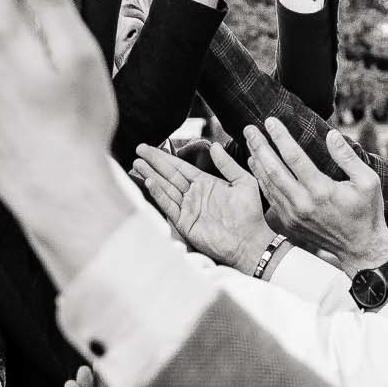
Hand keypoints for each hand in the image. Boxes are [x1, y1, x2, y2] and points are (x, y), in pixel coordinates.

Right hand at [131, 141, 274, 272]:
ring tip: (137, 163)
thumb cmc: (250, 214)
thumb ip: (227, 164)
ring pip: (165, 188)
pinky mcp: (184, 222)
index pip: (180, 166)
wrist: (250, 241)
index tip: (151, 147)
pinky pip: (169, 205)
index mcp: (205, 183)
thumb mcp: (244, 182)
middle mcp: (194, 194)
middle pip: (169, 174)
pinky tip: (149, 182)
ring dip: (151, 175)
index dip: (165, 157)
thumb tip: (215, 145)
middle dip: (153, 162)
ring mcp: (188, 208)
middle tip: (139, 149)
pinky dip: (159, 194)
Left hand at [243, 119, 387, 275]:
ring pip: (268, 183)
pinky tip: (255, 164)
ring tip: (249, 140)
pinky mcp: (290, 222)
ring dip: (257, 160)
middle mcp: (303, 203)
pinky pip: (270, 196)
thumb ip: (347, 157)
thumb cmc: (367, 212)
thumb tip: (331, 134)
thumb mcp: (368, 181)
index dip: (280, 136)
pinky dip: (260, 178)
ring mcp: (293, 215)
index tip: (270, 120)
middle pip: (273, 169)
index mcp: (321, 190)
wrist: (360, 249)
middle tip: (249, 128)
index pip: (294, 157)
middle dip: (260, 145)